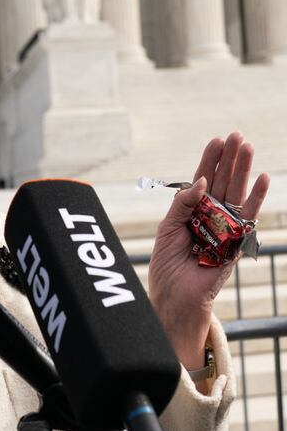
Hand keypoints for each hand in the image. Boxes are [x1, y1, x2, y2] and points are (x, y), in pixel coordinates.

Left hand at [148, 133, 268, 376]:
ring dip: (244, 171)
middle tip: (238, 135)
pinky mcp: (236, 242)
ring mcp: (225, 227)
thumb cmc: (167, 262)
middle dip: (230, 159)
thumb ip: (183, 203)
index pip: (203, 180)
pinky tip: (263, 179)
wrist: (174, 295)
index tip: (217, 139)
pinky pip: (248, 218)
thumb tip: (203, 181)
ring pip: (237, 194)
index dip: (210, 160)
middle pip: (223, 182)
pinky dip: (256, 199)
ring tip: (249, 147)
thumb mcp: (168, 226)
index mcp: (192, 211)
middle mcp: (211, 216)